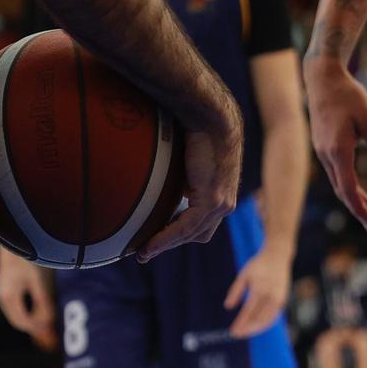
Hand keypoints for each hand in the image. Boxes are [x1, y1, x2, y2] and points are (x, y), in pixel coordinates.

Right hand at [0, 247, 55, 346]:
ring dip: (31, 318)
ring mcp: (4, 290)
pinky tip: (39, 307)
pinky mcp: (8, 285)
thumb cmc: (27, 258)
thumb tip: (48, 321)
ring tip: (47, 319)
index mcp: (9, 297)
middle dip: (33, 325)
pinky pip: (17, 305)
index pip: (21, 322)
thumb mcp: (38, 281)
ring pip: (17, 313)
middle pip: (18, 320)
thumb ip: (43, 302)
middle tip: (50, 330)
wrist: (15, 237)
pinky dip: (28, 310)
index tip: (51, 329)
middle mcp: (3, 296)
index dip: (36, 328)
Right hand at [141, 87, 240, 259]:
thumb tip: (151, 169)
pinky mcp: (213, 201)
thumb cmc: (195, 126)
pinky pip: (186, 228)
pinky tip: (147, 246)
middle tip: (146, 249)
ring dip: (165, 245)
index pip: (201, 219)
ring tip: (142, 252)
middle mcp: (224, 200)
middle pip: (198, 232)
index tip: (157, 236)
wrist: (211, 115)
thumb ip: (175, 171)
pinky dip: (165, 239)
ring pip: (191, 234)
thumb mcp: (184, 156)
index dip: (180, 229)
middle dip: (172, 242)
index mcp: (219, 189)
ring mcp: (222, 203)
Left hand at [225, 244, 291, 338]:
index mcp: (259, 289)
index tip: (233, 332)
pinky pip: (274, 316)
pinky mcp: (283, 300)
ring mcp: (279, 299)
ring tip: (245, 332)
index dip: (240, 323)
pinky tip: (256, 326)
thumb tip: (228, 307)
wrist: (278, 256)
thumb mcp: (243, 275)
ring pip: (267, 320)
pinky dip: (265, 324)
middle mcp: (270, 296)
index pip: (248, 312)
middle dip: (247, 329)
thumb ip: (235, 291)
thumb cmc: (258, 265)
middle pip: (258, 319)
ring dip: (256, 329)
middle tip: (237, 334)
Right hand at [305, 53, 366, 230]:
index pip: (348, 189)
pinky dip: (347, 182)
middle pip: (342, 190)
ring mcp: (321, 151)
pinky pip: (335, 171)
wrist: (322, 78)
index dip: (360, 208)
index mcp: (338, 151)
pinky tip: (357, 184)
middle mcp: (326, 155)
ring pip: (338, 181)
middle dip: (358, 207)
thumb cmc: (349, 96)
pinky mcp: (322, 145)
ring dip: (353, 196)